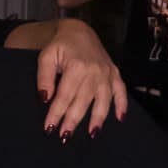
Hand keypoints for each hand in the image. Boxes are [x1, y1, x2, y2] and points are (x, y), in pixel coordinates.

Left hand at [36, 19, 127, 137]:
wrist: (79, 31)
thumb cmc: (60, 45)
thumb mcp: (46, 57)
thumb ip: (44, 77)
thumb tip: (45, 98)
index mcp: (76, 67)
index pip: (64, 96)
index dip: (56, 113)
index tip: (49, 128)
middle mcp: (94, 71)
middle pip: (83, 101)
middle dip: (73, 121)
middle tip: (65, 137)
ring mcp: (107, 73)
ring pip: (103, 100)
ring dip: (98, 118)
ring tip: (92, 134)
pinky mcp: (115, 73)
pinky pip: (121, 91)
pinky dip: (122, 105)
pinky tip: (120, 119)